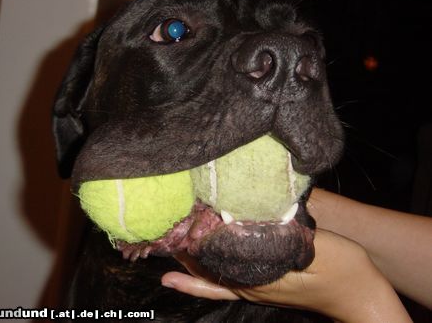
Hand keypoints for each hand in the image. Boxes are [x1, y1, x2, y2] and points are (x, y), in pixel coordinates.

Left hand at [162, 230, 411, 322]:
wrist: (360, 295)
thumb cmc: (344, 270)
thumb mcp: (317, 248)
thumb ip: (284, 237)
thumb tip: (253, 220)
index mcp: (259, 275)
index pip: (213, 258)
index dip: (192, 241)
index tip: (173, 223)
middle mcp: (249, 284)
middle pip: (203, 267)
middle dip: (180, 249)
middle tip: (155, 233)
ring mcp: (252, 288)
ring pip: (207, 277)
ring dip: (184, 261)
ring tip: (159, 248)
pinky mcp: (259, 286)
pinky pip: (218, 287)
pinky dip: (194, 282)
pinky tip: (175, 278)